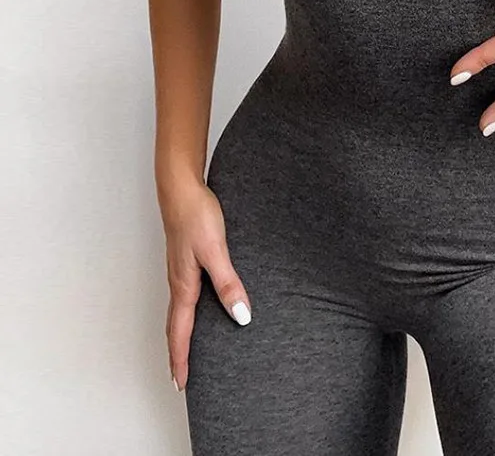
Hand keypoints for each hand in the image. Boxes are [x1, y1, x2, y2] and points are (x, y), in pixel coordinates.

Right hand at [161, 180, 251, 391]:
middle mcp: (178, 282)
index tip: (181, 384)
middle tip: (180, 378)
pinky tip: (196, 308)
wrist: (181, 188)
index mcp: (184, 285)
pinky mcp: (185, 258)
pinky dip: (185, 313)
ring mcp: (180, 270)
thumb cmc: (196, 216)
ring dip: (180, 334)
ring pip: (177, 311)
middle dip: (177, 353)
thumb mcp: (216, 251)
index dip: (181, 359)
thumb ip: (228, 283)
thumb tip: (240, 316)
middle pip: (174, 327)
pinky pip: (183, 295)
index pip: (180, 332)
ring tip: (185, 351)